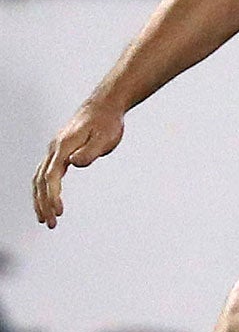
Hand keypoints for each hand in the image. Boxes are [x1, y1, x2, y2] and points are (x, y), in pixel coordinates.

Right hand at [34, 98, 124, 227]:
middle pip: (41, 181)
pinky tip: (48, 201)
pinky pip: (45, 174)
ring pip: (39, 178)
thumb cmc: (107, 122)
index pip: (52, 176)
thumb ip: (90, 152)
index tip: (59, 212)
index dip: (53, 195)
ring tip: (45, 219)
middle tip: (51, 224)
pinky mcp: (59, 152)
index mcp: (63, 146)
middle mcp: (54, 149)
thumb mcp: (105, 137)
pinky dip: (43, 189)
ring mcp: (55, 150)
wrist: (104, 107)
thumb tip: (75, 163)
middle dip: (43, 204)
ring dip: (40, 199)